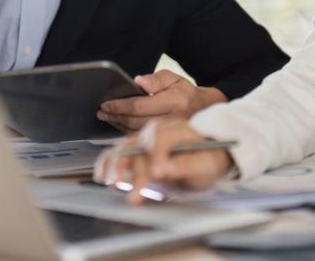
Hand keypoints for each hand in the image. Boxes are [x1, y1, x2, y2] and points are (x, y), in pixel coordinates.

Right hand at [93, 118, 232, 203]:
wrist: (211, 155)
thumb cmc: (211, 158)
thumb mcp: (207, 164)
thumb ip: (187, 165)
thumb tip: (164, 169)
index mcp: (180, 128)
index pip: (163, 135)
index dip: (157, 153)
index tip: (156, 172)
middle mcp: (160, 130)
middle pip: (141, 141)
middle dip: (134, 165)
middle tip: (133, 187)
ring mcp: (148, 139)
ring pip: (127, 146)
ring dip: (117, 164)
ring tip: (113, 182)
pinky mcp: (140, 150)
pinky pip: (121, 152)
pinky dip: (109, 163)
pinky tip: (103, 174)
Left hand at [96, 70, 227, 131]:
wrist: (201, 109)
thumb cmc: (184, 92)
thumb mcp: (173, 78)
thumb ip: (156, 79)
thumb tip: (138, 82)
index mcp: (175, 101)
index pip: (140, 105)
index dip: (120, 105)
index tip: (107, 103)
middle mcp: (172, 120)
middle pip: (135, 121)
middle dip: (116, 115)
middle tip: (103, 110)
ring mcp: (169, 133)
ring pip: (136, 132)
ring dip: (119, 125)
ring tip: (108, 117)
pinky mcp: (165, 140)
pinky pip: (141, 139)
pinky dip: (127, 132)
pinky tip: (120, 124)